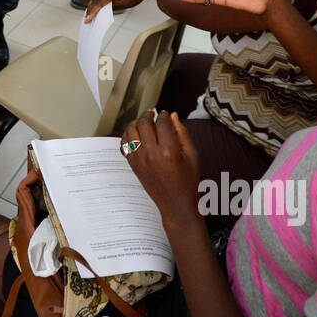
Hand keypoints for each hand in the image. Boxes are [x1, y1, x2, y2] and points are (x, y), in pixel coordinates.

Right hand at [85, 0, 157, 22]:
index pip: (99, 3)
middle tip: (86, 19)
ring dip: (91, 4)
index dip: (92, 12)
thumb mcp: (124, 4)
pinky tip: (94, 6)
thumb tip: (102, 11)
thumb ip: (112, 7)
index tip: (87, 19)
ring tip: (88, 14)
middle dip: (90, 9)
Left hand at [121, 109, 200, 224]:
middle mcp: (152, 154)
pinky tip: (135, 134)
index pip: (162, 123)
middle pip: (143, 123)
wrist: (176, 203)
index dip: (164, 115)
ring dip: (135, 123)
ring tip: (142, 122)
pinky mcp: (133, 165)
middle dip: (148, 115)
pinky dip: (127, 136)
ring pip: (130, 132)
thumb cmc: (187, 181)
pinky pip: (124, 145)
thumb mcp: (192, 155)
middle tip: (152, 114)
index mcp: (169, 151)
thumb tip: (174, 116)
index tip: (166, 114)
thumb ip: (182, 133)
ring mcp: (140, 160)